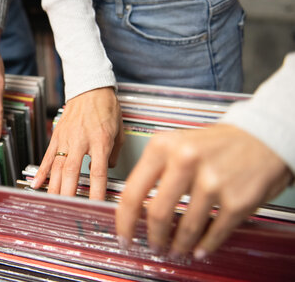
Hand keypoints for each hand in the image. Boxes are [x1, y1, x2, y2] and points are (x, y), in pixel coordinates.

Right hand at [31, 87, 123, 199]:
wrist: (90, 87)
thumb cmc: (106, 108)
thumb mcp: (119, 131)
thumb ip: (114, 154)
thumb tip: (108, 170)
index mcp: (100, 140)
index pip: (98, 172)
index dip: (96, 191)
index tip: (96, 206)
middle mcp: (81, 140)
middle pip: (73, 171)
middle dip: (69, 193)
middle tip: (67, 210)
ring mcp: (66, 138)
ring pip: (58, 167)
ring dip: (55, 187)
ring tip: (52, 203)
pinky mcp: (57, 135)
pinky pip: (48, 156)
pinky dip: (42, 172)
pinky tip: (36, 185)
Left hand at [116, 124, 290, 259]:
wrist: (263, 137)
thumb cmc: (216, 143)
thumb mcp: (176, 144)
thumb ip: (154, 170)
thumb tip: (135, 207)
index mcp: (163, 146)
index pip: (133, 192)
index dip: (125, 221)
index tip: (123, 235)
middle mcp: (185, 161)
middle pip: (157, 214)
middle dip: (153, 238)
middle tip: (153, 246)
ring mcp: (212, 182)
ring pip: (186, 228)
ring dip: (178, 245)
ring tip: (176, 249)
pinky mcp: (237, 200)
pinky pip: (215, 233)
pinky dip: (205, 246)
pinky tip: (199, 248)